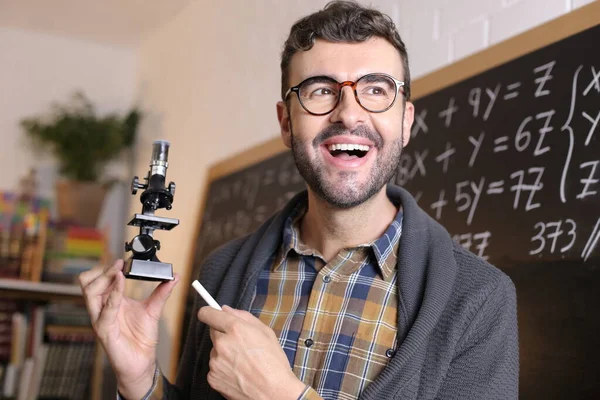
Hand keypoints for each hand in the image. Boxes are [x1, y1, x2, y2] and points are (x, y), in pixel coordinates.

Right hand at [79, 259, 178, 398]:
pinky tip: (120, 286)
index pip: (99, 279)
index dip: (108, 268)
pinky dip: (113, 296)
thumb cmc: (142, 337)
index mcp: (111, 301)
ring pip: (89, 293)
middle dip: (103, 270)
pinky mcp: (104, 331)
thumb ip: (162, 292)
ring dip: (104, 279)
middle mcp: (102, 308)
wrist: (142, 362)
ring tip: (118, 272)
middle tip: (119, 264)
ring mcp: (101, 319)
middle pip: (88, 283)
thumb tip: (174, 276)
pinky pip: (104, 311)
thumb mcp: (154, 309)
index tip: (123, 260)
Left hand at [197, 305, 305, 399]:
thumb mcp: (266, 332)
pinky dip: (223, 368)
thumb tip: (226, 310)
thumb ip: (244, 316)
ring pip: (215, 351)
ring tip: (243, 362)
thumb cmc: (274, 363)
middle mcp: (222, 343)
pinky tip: (238, 373)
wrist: (273, 393)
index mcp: (235, 329)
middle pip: (213, 332)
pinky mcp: (212, 377)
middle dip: (223, 335)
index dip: (208, 312)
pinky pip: (215, 367)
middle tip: (239, 344)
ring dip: (224, 353)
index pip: (208, 314)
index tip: (209, 313)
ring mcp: (215, 362)